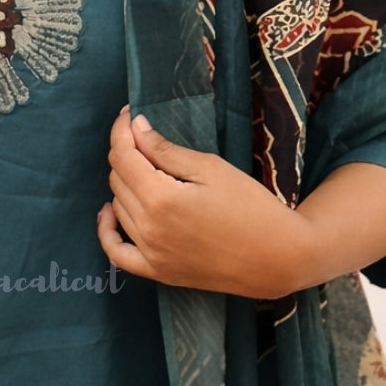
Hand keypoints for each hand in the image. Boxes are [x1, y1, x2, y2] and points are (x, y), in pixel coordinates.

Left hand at [98, 110, 312, 298]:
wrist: (278, 258)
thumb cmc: (252, 206)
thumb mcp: (211, 168)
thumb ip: (166, 150)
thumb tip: (135, 128)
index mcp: (161, 198)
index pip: (123, 155)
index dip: (121, 129)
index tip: (128, 113)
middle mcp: (148, 228)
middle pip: (117, 178)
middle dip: (126, 152)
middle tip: (145, 137)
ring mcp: (151, 254)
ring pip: (118, 206)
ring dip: (125, 183)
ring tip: (146, 168)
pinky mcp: (158, 272)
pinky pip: (117, 253)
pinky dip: (107, 231)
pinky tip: (109, 211)